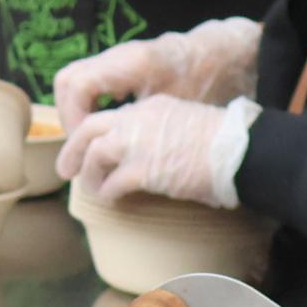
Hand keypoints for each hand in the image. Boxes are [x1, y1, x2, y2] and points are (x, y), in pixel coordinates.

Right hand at [49, 17, 262, 130]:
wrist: (219, 56)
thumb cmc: (203, 84)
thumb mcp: (176, 112)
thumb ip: (141, 131)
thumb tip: (114, 163)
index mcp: (130, 65)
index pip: (77, 86)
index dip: (74, 118)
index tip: (86, 145)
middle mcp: (117, 56)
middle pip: (67, 81)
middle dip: (69, 116)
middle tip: (82, 146)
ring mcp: (116, 58)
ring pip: (74, 80)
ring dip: (76, 110)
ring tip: (89, 140)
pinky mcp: (120, 64)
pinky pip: (89, 81)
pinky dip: (88, 103)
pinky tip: (104, 125)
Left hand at [61, 94, 248, 208]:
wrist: (239, 151)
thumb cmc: (225, 144)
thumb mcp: (189, 124)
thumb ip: (166, 133)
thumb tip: (159, 155)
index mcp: (152, 107)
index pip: (113, 115)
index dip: (96, 133)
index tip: (91, 147)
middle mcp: (139, 119)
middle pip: (90, 128)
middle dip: (74, 149)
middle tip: (67, 169)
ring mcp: (138, 143)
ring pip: (94, 154)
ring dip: (88, 173)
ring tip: (91, 187)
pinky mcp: (143, 170)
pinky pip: (112, 183)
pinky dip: (107, 192)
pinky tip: (112, 199)